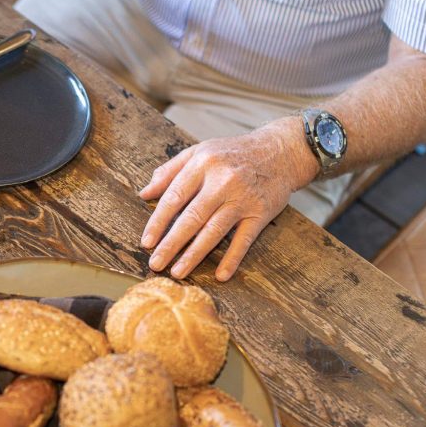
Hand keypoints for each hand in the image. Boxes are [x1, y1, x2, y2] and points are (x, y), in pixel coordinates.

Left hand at [139, 117, 316, 281]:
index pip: (175, 197)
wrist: (280, 151)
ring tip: (178, 272)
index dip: (158, 222)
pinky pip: (244, 240)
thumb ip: (170, 171)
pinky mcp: (261, 212)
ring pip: (214, 231)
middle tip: (156, 263)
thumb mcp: (199, 151)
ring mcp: (243, 198)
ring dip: (194, 255)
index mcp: (203, 164)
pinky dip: (232, 258)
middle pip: (192, 218)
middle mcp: (222, 181)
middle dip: (171, 244)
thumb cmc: (232, 153)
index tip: (146, 242)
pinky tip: (220, 275)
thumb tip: (145, 193)